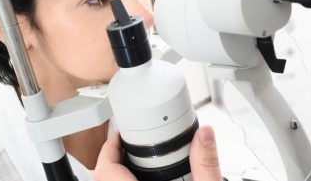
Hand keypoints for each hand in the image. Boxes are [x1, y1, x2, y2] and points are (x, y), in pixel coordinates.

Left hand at [94, 125, 222, 180]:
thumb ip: (206, 165)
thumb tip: (205, 135)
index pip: (104, 169)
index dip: (109, 147)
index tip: (121, 135)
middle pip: (104, 176)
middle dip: (115, 157)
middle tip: (131, 144)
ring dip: (122, 171)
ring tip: (141, 161)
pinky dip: (130, 180)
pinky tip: (152, 178)